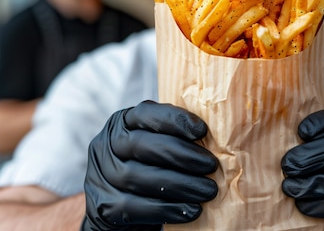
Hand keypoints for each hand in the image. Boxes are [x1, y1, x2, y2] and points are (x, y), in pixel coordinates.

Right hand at [81, 101, 217, 230]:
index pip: (145, 113)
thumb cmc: (151, 169)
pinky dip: (167, 209)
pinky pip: (135, 207)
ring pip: (138, 177)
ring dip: (179, 184)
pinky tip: (191, 210)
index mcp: (122, 123)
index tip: (202, 130)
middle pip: (142, 145)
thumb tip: (222, 136)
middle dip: (181, 155)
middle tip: (211, 165)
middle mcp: (107, 145)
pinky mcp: (104, 205)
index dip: (173, 119)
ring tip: (208, 191)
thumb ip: (176, 137)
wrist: (122, 209)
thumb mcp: (157, 146)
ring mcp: (101, 176)